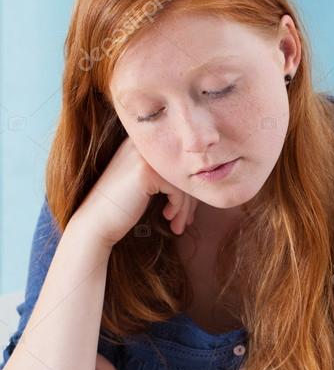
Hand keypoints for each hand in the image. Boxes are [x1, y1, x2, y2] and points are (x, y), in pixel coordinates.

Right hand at [74, 137, 198, 247]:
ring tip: (180, 226)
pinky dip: (177, 207)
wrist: (96, 222)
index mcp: (143, 144)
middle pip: (182, 170)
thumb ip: (166, 175)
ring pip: (182, 181)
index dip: (186, 187)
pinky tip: (168, 218)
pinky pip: (177, 189)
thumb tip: (202, 181)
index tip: (187, 210)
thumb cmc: (121, 207)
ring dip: (184, 208)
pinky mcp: (147, 171)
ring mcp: (144, 156)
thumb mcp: (146, 185)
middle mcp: (143, 145)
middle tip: (188, 220)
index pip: (177, 162)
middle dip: (189, 199)